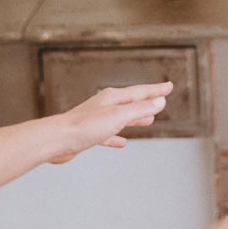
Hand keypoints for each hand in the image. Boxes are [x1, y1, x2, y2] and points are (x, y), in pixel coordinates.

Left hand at [43, 81, 174, 163]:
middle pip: (132, 102)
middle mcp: (106, 105)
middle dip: (148, 102)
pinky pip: (109, 134)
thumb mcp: (119, 116)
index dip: (157, 90)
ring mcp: (97, 119)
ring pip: (122, 117)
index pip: (141, 92)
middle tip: (161, 99)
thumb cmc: (85, 126)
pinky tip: (122, 142)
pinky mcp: (90, 134)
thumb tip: (160, 101)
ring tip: (148, 120)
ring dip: (136, 118)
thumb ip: (140, 109)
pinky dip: (118, 136)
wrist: (58, 139)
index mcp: (113, 98)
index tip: (169, 86)